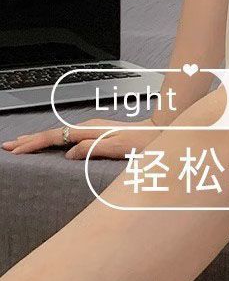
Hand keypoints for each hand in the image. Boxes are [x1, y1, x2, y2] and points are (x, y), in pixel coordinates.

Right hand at [2, 118, 159, 159]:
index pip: (54, 137)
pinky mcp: (99, 132)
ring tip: (23, 143)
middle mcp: (90, 126)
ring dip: (40, 138)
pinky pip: (69, 135)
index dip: (33, 144)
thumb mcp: (117, 147)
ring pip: (60, 133)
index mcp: (90, 130)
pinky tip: (53, 143)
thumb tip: (68, 154)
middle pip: (53, 132)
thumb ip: (92, 148)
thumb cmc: (143, 143)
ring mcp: (94, 128)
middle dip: (29, 139)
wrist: (162, 132)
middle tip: (8, 146)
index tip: (15, 150)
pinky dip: (54, 139)